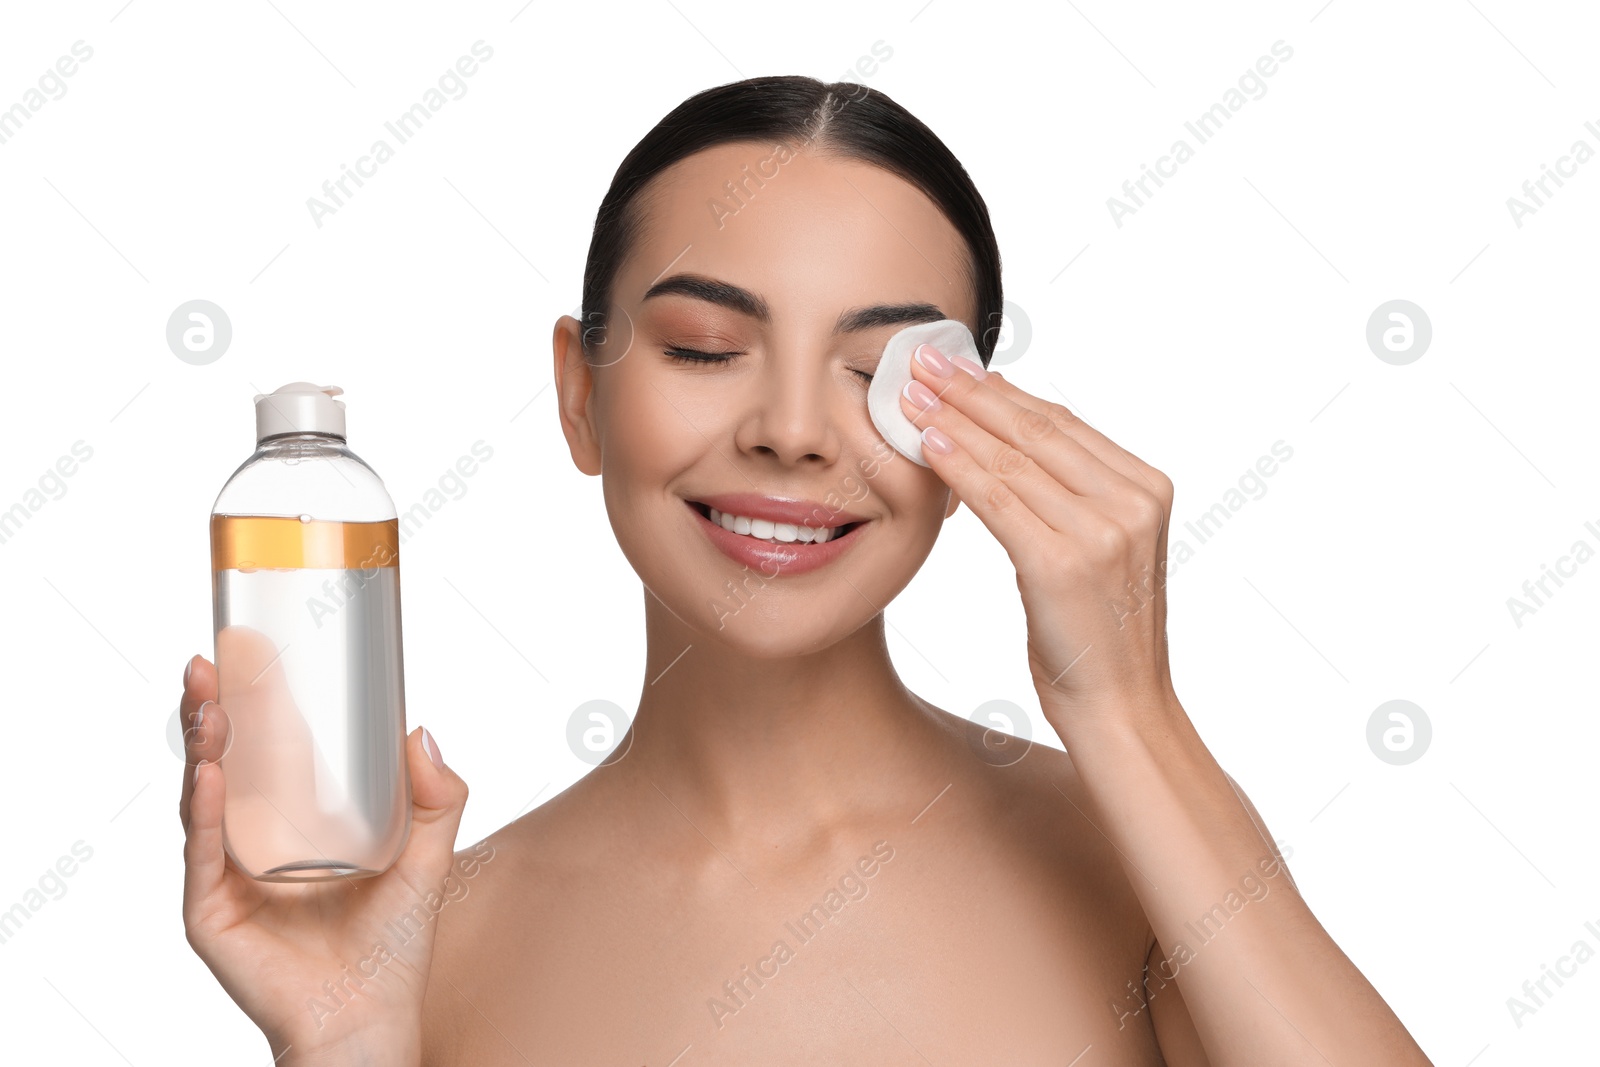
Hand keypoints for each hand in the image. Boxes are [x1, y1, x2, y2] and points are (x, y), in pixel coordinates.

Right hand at [179, 653, 470, 1062]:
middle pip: (223, 763)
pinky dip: (204, 810)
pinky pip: (202, 852)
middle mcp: (252, 842)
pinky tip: (209, 772)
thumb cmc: (392, 946)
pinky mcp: (211, 911)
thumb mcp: (427, 857)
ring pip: (203, 797)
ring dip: (202, 746)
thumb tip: (421, 728)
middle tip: (212, 660)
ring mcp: (225, 876)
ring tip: (209, 702)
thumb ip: (438, 798)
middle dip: (213, 709)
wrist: (371, 1018)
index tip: (247, 650)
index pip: (265, 750)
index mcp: (293, 823)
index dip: (254, 703)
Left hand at [898, 345, 1178, 725]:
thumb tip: (1009, 441)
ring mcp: (1102, 531)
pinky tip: (927, 442)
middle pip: (1036, 429)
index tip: (959, 368)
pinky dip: (959, 467)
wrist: (1122, 710)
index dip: (1003, 392)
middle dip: (972, 391)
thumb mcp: (1095, 553)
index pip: (1062, 424)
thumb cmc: (1097, 637)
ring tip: (910, 393)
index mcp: (1146, 489)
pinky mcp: (1064, 563)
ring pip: (1013, 458)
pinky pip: (999, 499)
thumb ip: (1068, 498)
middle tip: (922, 359)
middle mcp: (1131, 501)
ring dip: (954, 419)